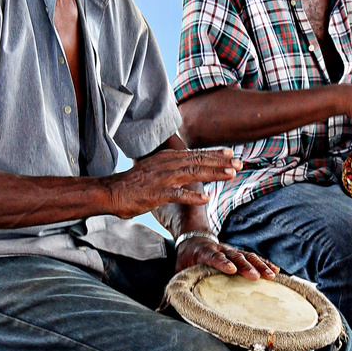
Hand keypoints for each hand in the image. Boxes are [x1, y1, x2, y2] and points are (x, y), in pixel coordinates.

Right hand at [105, 147, 241, 218]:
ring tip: (231, 175)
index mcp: (167, 158)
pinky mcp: (156, 194)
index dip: (215, 154)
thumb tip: (187, 167)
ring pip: (193, 173)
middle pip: (199, 161)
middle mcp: (167, 165)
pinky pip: (177, 194)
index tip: (231, 154)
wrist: (112, 192)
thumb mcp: (155, 169)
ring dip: (213, 173)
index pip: (195, 154)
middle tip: (239, 164)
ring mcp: (162, 178)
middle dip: (221, 162)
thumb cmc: (134, 184)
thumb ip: (171, 167)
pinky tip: (206, 197)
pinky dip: (192, 195)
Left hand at [175, 236, 278, 279]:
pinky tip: (277, 271)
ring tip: (271, 276)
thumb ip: (174, 288)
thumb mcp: (178, 270)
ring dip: (260, 265)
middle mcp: (220, 249)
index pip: (213, 257)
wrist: (194, 237)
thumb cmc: (186, 259)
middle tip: (256, 277)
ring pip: (247, 255)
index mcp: (204, 252)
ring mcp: (231, 250)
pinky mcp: (239, 253)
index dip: (222, 263)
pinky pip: (254, 257)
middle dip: (246, 266)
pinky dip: (265, 262)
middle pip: (234, 256)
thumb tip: (160, 310)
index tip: (231, 270)